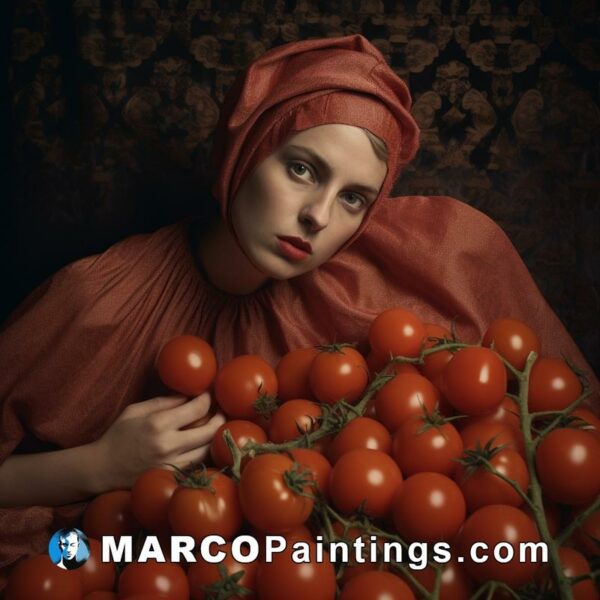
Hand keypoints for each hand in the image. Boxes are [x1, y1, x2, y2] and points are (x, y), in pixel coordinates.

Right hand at [92, 393, 225, 489]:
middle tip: (220, 409)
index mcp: (158, 424)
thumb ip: (164, 401)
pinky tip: (204, 443)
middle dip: (220, 416)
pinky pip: (198, 464)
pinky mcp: (172, 477)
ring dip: (215, 436)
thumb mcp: (136, 410)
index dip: (208, 398)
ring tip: (215, 425)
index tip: (210, 394)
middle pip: (210, 430)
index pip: (197, 408)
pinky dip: (205, 452)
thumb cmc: (117, 436)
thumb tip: (189, 394)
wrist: (101, 469)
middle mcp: (168, 445)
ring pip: (208, 449)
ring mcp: (172, 464)